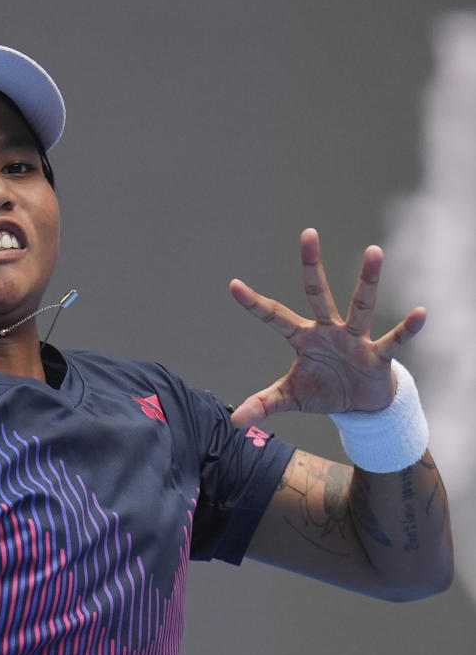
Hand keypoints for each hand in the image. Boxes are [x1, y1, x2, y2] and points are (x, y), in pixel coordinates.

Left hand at [228, 228, 427, 427]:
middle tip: (308, 233)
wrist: (359, 406)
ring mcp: (354, 340)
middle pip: (319, 293)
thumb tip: (235, 422)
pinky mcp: (377, 356)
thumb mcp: (289, 398)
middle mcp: (328, 331)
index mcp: (303, 337)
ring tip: (374, 251)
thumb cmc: (323, 391)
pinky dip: (407, 329)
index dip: (254, 304)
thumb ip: (262, 404)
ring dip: (367, 281)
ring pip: (360, 305)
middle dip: (312, 265)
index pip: (275, 316)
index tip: (233, 285)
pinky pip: (394, 340)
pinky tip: (420, 313)